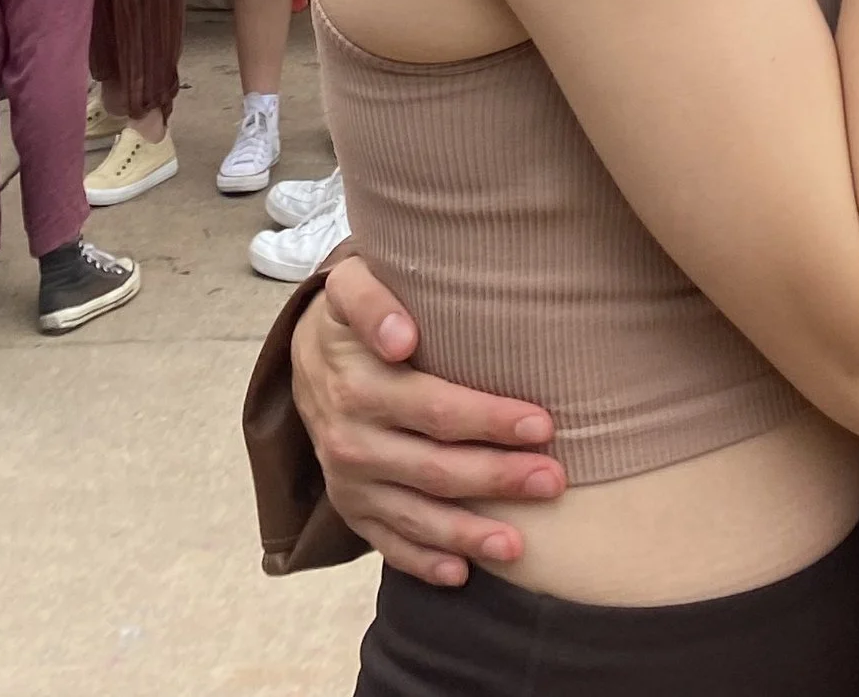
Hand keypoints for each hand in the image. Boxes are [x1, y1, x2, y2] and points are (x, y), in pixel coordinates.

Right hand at [294, 252, 563, 584]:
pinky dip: (423, 561)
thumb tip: (403, 337)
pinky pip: (387, 543)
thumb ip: (373, 301)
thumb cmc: (350, 315)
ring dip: (468, 534)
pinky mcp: (349, 508)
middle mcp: (351, 442)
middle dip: (498, 477)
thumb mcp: (352, 285)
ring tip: (519, 545)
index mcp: (358, 388)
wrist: (305, 353)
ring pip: (415, 516)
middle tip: (553, 480)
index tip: (542, 424)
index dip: (490, 420)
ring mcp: (349, 482)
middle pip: (435, 469)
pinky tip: (461, 572)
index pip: (435, 410)